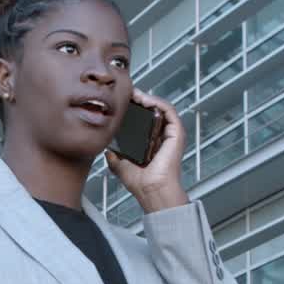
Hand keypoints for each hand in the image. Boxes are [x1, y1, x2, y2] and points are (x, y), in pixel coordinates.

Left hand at [105, 88, 189, 213]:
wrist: (151, 190)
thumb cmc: (140, 183)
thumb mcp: (120, 165)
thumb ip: (114, 155)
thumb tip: (107, 147)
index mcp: (152, 142)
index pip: (145, 119)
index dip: (135, 108)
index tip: (122, 101)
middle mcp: (163, 137)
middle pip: (153, 111)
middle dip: (140, 99)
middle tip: (126, 93)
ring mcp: (171, 134)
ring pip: (161, 108)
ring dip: (148, 98)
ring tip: (134, 94)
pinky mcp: (177, 133)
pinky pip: (169, 111)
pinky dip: (157, 102)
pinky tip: (145, 100)